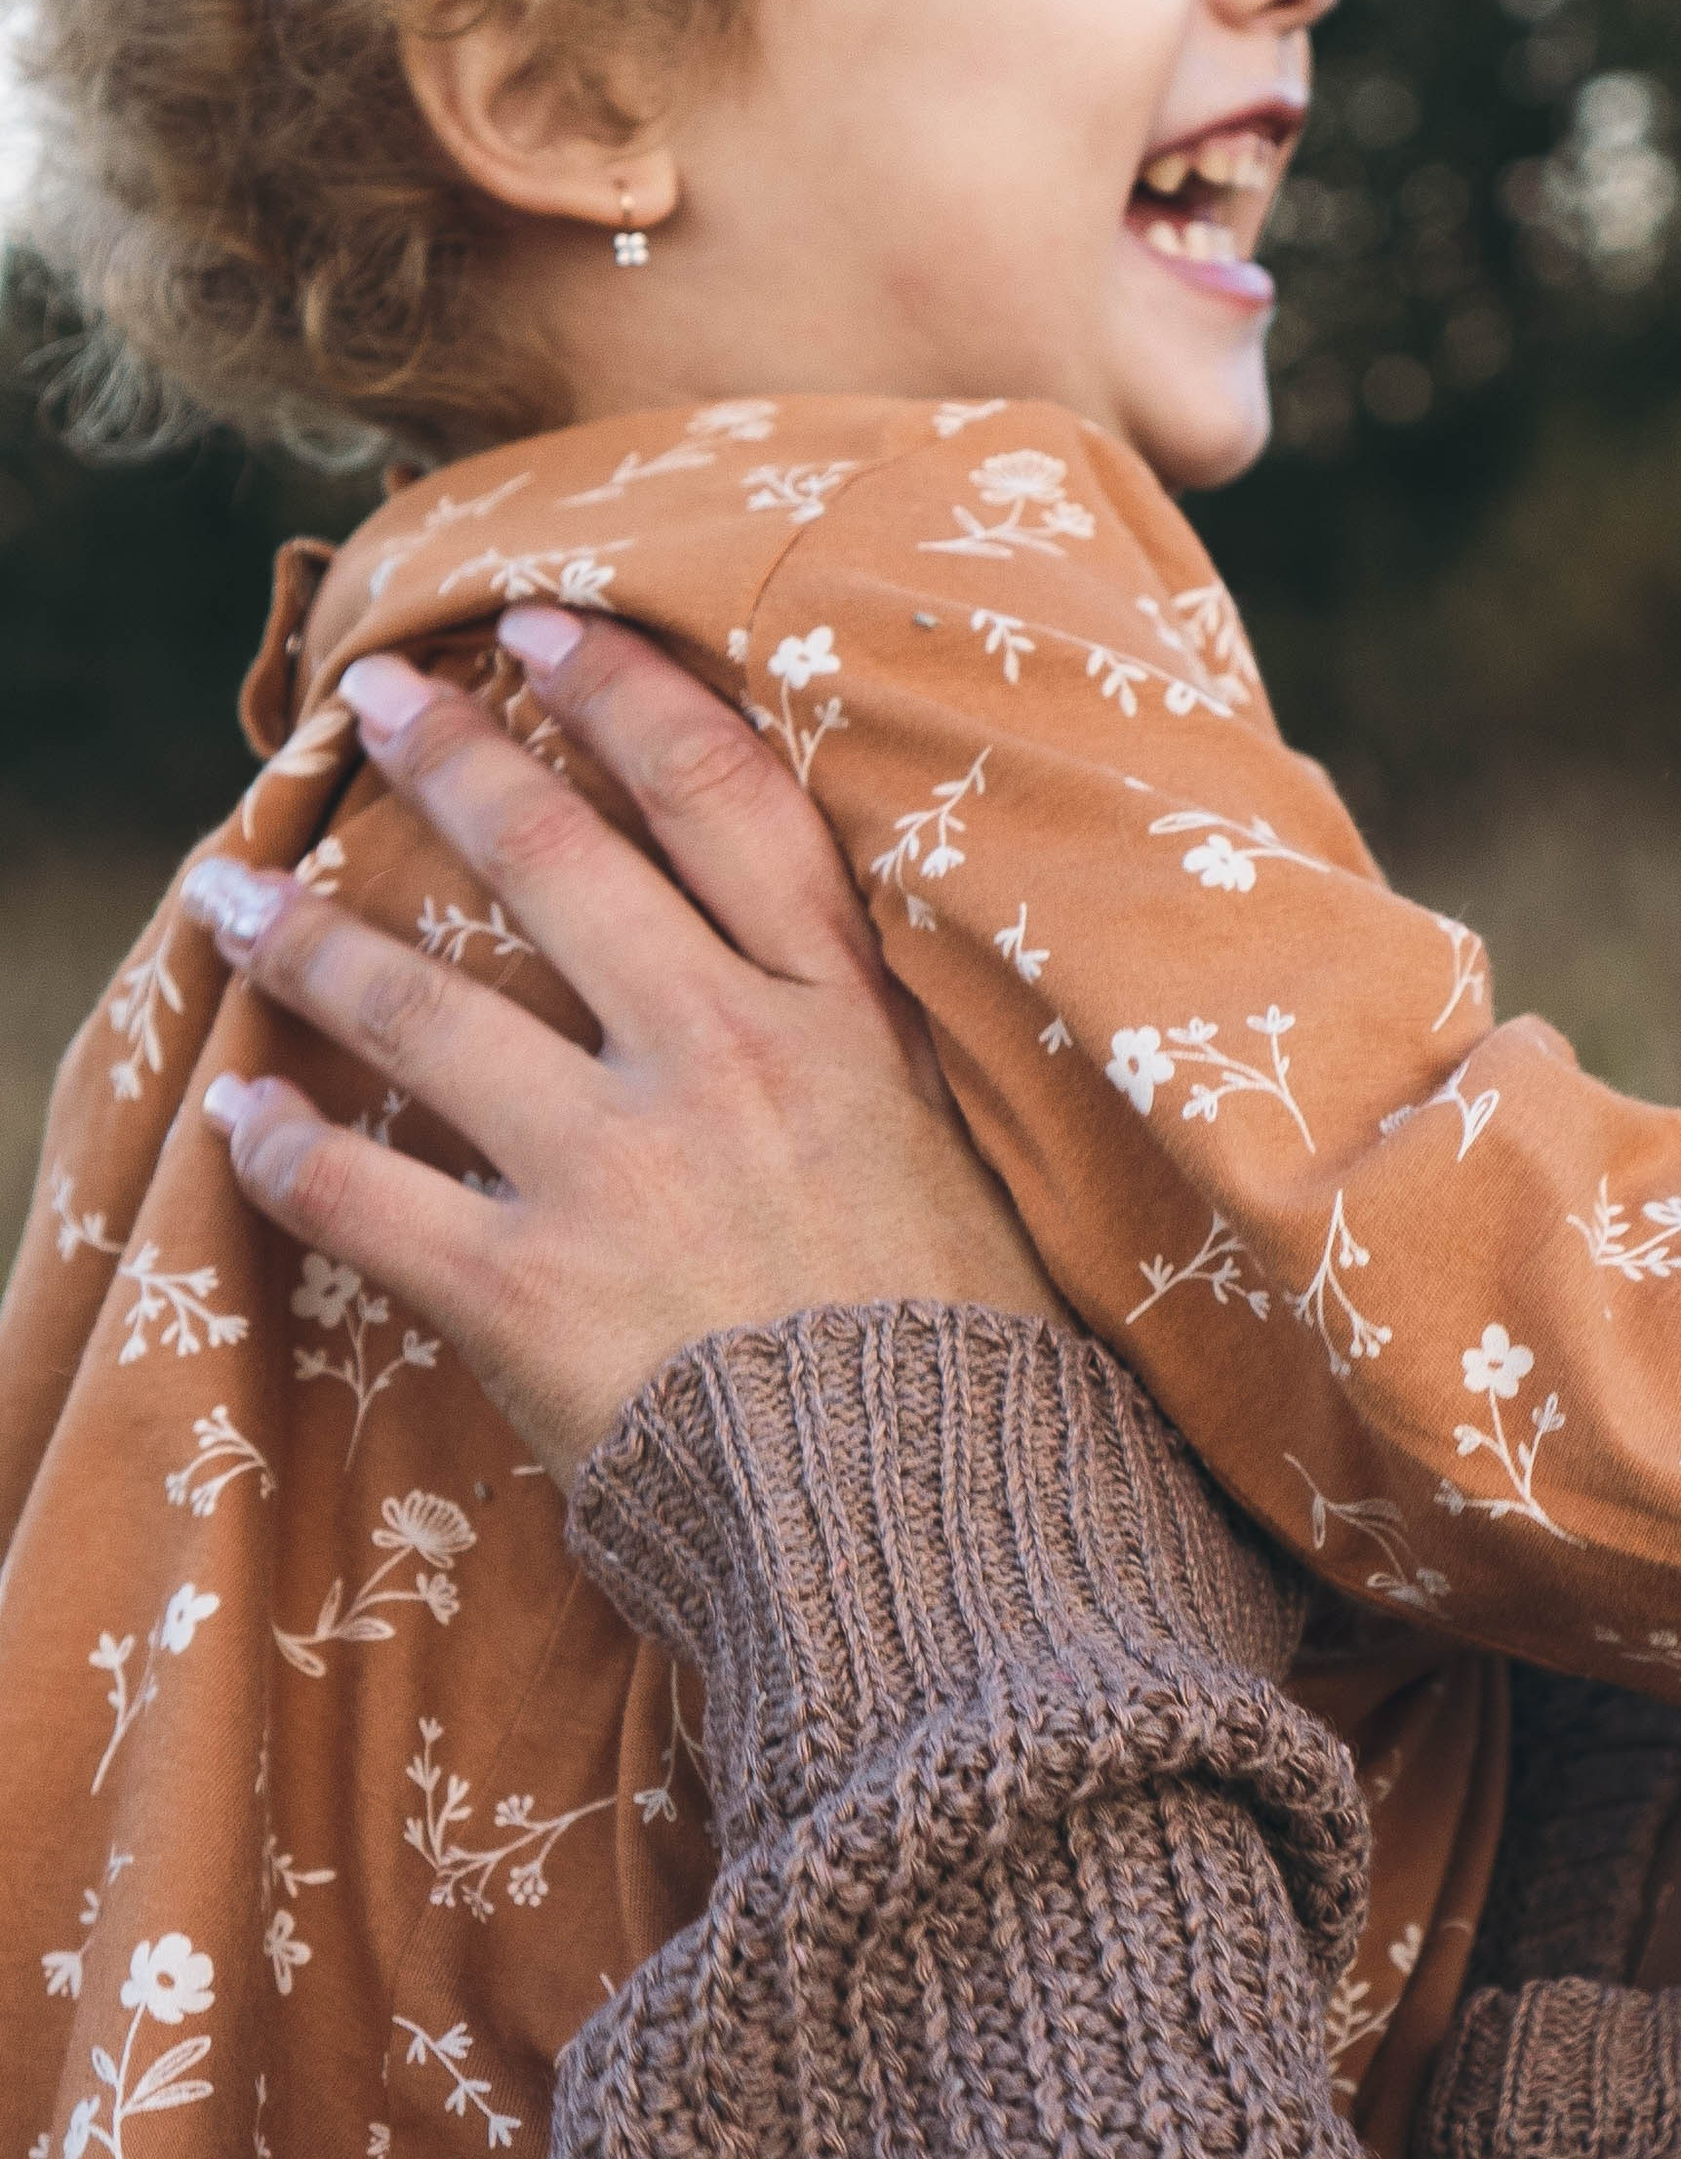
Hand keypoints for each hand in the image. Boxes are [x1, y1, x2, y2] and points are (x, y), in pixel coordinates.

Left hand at [180, 608, 1065, 1483]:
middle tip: (371, 697)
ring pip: (428, 1010)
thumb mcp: (970, 1162)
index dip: (625, 696)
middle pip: (560, 863)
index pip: (725, 800)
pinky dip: (284, 1152)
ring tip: (232, 892)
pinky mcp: (532, 1292)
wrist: (935, 1529)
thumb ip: (882, 1063)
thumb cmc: (970, 1365)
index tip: (543, 629)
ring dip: (312, 941)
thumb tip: (824, 999)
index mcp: (845, 1019)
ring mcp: (620, 1169)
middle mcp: (727, 1059)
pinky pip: (364, 1199)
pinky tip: (237, 1114)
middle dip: (450, 762)